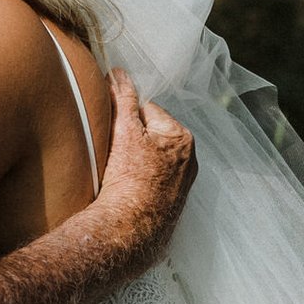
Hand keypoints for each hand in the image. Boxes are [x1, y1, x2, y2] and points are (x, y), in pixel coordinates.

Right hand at [93, 69, 195, 275]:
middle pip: (151, 134)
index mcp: (182, 136)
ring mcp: (182, 183)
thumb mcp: (124, 131)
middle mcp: (190, 159)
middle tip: (114, 154)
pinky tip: (127, 189)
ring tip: (120, 173)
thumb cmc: (130, 179)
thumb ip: (122, 98)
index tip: (113, 133)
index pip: (147, 110)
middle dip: (134, 139)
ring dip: (137, 160)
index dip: (125, 118)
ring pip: (152, 158)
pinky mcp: (172, 202)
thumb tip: (117, 73)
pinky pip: (153, 180)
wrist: (131, 231)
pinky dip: (141, 180)